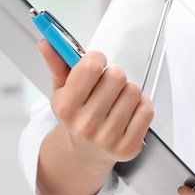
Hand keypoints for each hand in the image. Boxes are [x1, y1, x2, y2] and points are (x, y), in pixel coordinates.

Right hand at [33, 40, 153, 194]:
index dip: (97, 58)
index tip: (96, 63)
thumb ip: (57, 63)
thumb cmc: (75, 115)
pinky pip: (146, 110)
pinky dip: (141, 105)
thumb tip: (47, 42)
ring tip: (116, 99)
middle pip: (117, 76)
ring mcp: (108, 138)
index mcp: (66, 107)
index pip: (90, 66)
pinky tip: (128, 111)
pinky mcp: (128, 147)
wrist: (83, 153)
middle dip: (114, 74)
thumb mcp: (62, 90)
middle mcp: (86, 124)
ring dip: (127, 90)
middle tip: (107, 84)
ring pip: (134, 91)